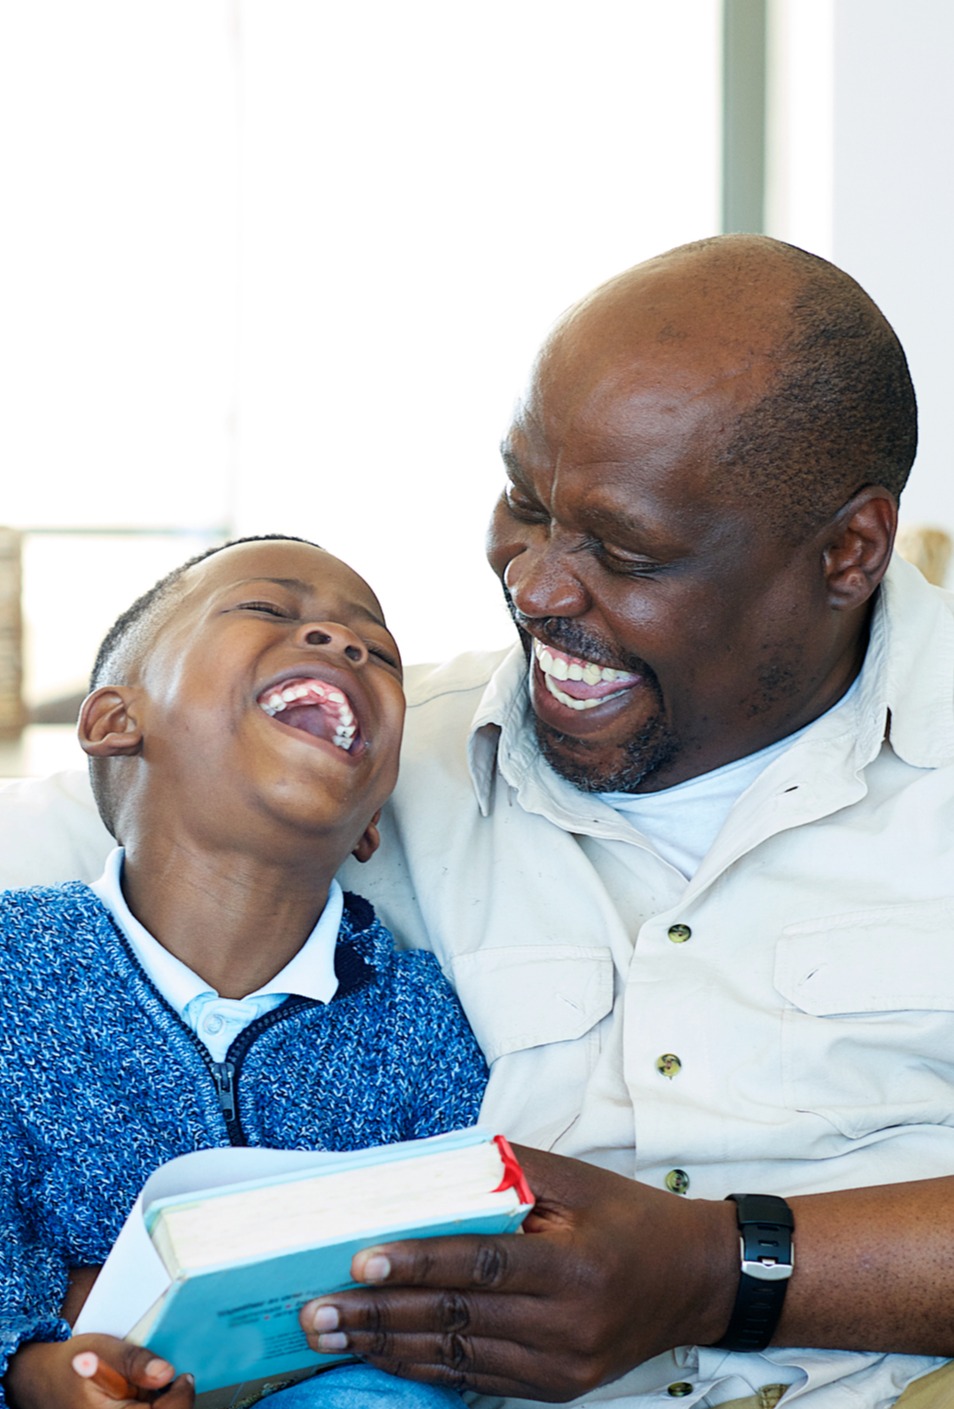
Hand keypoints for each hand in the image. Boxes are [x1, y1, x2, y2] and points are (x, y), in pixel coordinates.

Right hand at [4, 1335, 193, 1408]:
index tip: (185, 1377)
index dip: (182, 1398)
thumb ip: (135, 1361)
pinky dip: (150, 1404)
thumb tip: (165, 1372)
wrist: (39, 1380)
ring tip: (150, 1384)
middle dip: (174, 1402)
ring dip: (161, 1404)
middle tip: (176, 1380)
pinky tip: (142, 1392)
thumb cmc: (69, 1366)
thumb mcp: (102, 1352)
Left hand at [298, 1146, 737, 1400]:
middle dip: (380, 1315)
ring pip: (457, 1358)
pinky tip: (382, 1353)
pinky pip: (476, 1379)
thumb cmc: (631, 1218)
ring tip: (331, 1335)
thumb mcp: (577, 1181)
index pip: (481, 1266)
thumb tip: (430, 1171)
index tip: (359, 1262)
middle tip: (316, 1311)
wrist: (695, 1282)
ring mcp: (561, 1367)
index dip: (418, 1264)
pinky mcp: (557, 1390)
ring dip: (387, 1346)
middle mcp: (567, 1325)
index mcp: (574, 1265)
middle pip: (457, 1319)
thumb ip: (505, 1175)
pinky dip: (423, 1365)